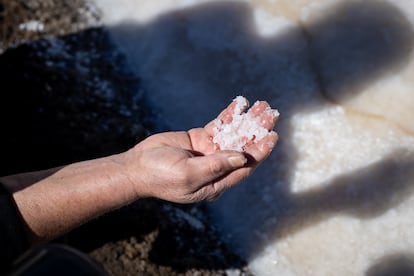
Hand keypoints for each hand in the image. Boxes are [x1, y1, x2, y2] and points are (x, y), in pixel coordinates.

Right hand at [123, 99, 278, 202]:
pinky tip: (241, 104)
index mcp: (217, 183)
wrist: (137, 167)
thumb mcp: (188, 174)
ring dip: (247, 120)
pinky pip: (219, 126)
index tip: (273, 135)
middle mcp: (218, 167)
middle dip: (257, 131)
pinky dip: (230, 115)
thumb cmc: (160, 176)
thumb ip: (215, 166)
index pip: (244, 166)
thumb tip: (242, 158)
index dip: (260, 151)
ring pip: (234, 134)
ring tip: (262, 105)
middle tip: (271, 113)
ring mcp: (209, 152)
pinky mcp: (200, 139)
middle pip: (243, 148)